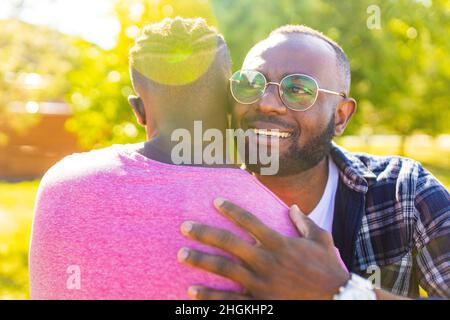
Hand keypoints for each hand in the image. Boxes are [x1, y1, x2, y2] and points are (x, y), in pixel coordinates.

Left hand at [177, 198, 349, 299]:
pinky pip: (230, 301)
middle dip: (205, 233)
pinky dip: (210, 296)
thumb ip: (305, 222)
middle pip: (229, 243)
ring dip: (201, 261)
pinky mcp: (260, 303)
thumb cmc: (329, 270)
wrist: (337, 301)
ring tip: (181, 254)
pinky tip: (192, 291)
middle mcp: (266, 261)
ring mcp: (261, 283)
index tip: (216, 201)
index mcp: (279, 243)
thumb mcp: (321, 240)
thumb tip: (293, 207)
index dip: (232, 210)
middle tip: (185, 227)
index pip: (250, 221)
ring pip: (225, 270)